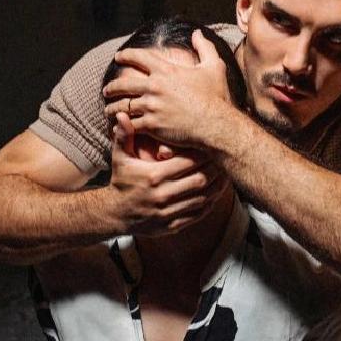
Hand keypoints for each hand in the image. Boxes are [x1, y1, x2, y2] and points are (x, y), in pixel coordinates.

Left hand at [103, 30, 232, 147]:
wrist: (215, 124)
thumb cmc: (216, 97)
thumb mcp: (214, 67)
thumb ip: (205, 47)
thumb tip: (197, 33)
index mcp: (167, 70)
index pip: (139, 57)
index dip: (126, 55)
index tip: (118, 57)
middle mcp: (155, 86)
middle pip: (124, 84)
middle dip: (112, 86)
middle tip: (107, 89)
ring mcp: (152, 106)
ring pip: (123, 106)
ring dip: (113, 107)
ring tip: (108, 109)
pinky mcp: (152, 125)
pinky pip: (130, 124)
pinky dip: (122, 125)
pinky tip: (117, 126)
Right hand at [107, 112, 228, 235]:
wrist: (115, 214)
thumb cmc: (121, 181)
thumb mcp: (120, 158)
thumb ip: (124, 136)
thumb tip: (123, 114)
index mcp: (153, 176)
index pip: (186, 163)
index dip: (203, 155)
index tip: (211, 148)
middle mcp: (162, 195)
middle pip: (199, 180)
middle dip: (214, 170)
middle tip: (224, 160)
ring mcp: (167, 212)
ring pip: (202, 199)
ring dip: (217, 187)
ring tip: (226, 176)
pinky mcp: (171, 226)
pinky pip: (197, 215)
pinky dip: (210, 204)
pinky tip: (216, 194)